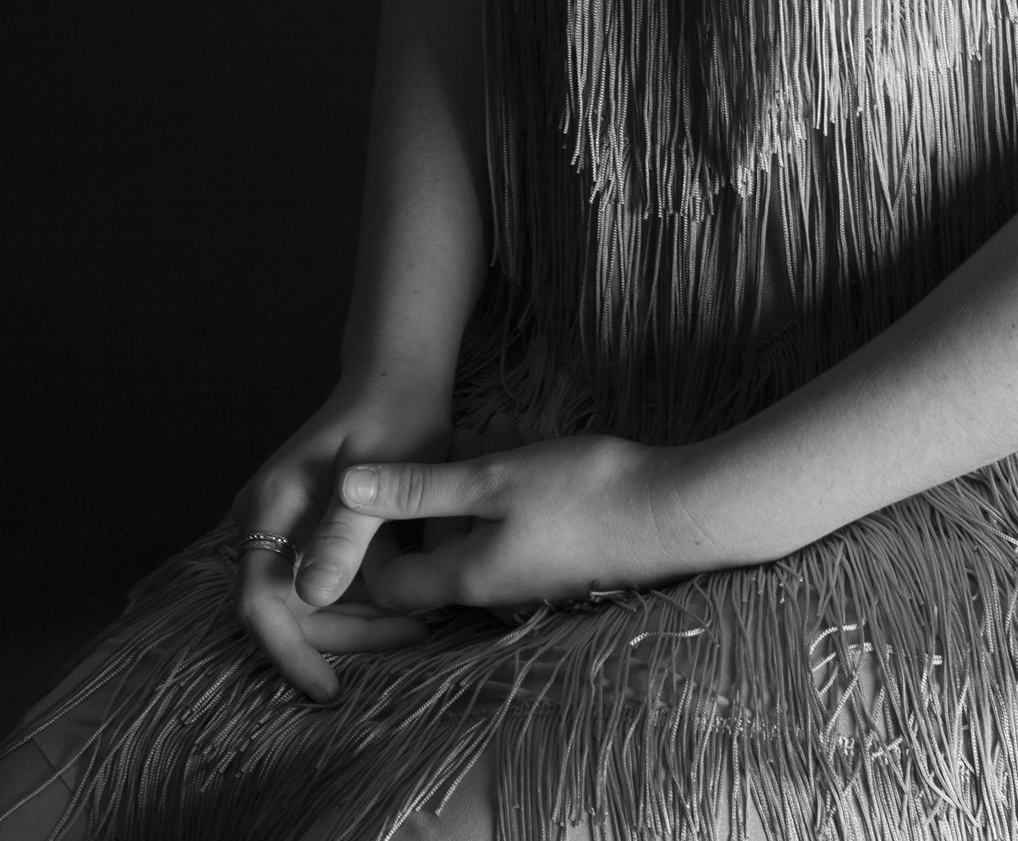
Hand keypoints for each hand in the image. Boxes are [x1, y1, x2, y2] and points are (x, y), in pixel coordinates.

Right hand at [230, 377, 455, 701]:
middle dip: (344, 637)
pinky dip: (364, 601)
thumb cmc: (393, 412)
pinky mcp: (310, 533)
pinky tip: (409, 602)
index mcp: (269, 507)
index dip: (289, 654)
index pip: (259, 603)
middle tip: (411, 637)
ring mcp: (285, 529)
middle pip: (287, 612)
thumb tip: (314, 597)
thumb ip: (346, 532)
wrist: (398, 376)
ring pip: (310, 605)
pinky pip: (327, 585)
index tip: (328, 690)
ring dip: (359, 623)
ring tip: (421, 622)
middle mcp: (266, 523)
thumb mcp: (380, 471)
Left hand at [347, 433, 688, 616]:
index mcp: (465, 577)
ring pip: (484, 526)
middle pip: (441, 545)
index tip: (390, 484)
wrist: (672, 513)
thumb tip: (345, 491)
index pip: (390, 582)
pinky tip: (537, 443)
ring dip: (486, 475)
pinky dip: (516, 486)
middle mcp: (493, 591)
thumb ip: (419, 486)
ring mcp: (531, 580)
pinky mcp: (562, 563)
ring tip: (508, 425)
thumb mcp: (492, 477)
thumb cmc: (579, 494)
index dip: (377, 538)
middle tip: (469, 431)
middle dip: (445, 485)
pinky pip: (518, 526)